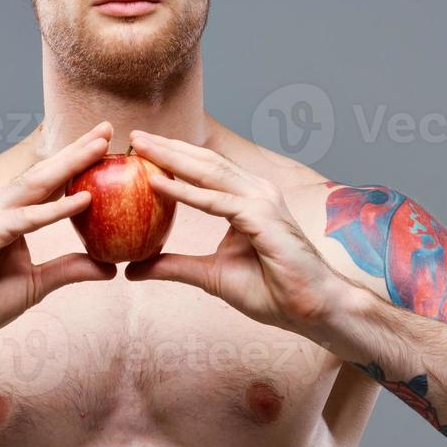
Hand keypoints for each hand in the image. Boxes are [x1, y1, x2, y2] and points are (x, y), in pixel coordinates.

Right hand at [0, 121, 117, 341]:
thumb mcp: (34, 285)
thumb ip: (68, 271)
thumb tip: (109, 267)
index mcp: (9, 215)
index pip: (48, 183)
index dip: (76, 162)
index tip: (106, 144)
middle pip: (45, 173)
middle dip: (78, 150)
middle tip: (108, 128)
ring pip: (37, 185)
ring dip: (70, 164)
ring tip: (101, 146)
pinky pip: (27, 219)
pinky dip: (56, 209)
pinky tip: (84, 200)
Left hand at [123, 130, 346, 331]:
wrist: (314, 309)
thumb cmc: (273, 291)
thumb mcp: (210, 276)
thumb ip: (174, 266)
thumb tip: (132, 269)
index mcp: (246, 199)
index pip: (205, 169)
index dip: (173, 156)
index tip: (139, 148)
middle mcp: (255, 192)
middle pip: (204, 161)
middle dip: (167, 147)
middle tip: (134, 137)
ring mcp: (261, 201)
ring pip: (209, 172)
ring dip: (171, 158)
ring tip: (140, 148)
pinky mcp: (262, 218)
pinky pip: (216, 202)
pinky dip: (185, 192)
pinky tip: (157, 183)